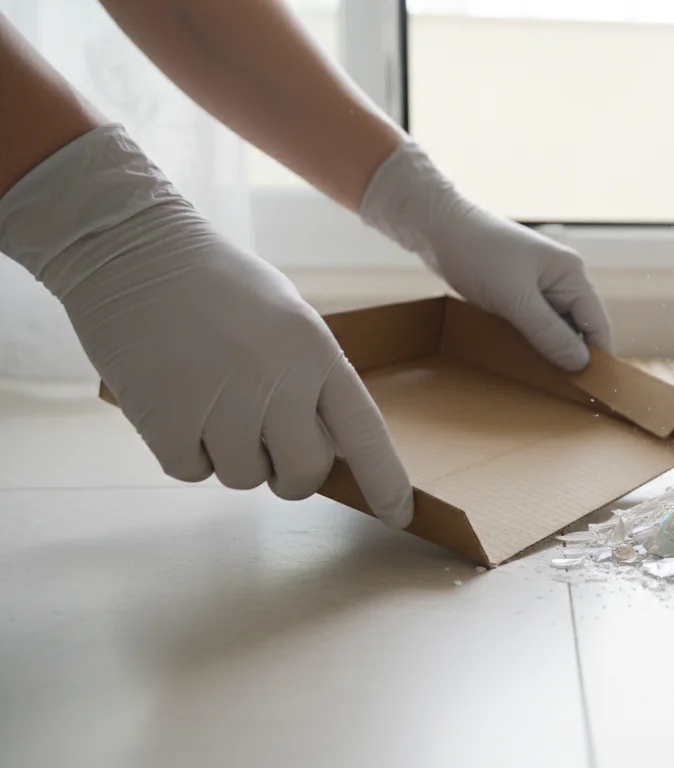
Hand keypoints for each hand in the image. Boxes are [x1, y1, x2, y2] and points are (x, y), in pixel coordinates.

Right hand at [0, 125, 413, 527]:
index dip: (384, 480)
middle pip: (304, 474)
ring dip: (230, 457)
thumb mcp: (289, 320)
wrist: (132, 249)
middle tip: (265, 444)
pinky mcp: (166, 421)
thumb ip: (311, 380)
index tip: (398, 514)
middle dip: (290, 474)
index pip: (364, 432)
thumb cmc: (217, 284)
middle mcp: (276, 381)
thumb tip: (326, 447)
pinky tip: (176, 403)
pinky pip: (192, 472)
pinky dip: (185, 451)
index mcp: (315, 352)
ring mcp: (221, 403)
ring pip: (244, 479)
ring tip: (210, 400)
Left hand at [360, 141, 613, 371]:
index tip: (597, 389)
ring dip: (550, 349)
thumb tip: (579, 363)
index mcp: (570, 273)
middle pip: (578, 326)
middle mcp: (560, 278)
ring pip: (555, 326)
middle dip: (574, 355)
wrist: (437, 227)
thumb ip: (548, 333)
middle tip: (569, 392)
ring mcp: (538, 284)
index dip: (599, 355)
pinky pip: (534, 321)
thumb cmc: (478, 254)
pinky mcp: (516, 290)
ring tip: (547, 380)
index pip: (597, 322)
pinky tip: (524, 359)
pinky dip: (532, 340)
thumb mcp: (515, 299)